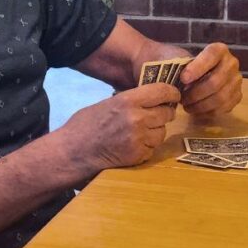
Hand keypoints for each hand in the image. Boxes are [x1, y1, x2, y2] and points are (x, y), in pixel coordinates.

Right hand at [61, 83, 179, 171]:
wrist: (73, 151)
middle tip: (156, 115)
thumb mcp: (110, 102)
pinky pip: (153, 148)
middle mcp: (137, 118)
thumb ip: (132, 100)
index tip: (173, 95)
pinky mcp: (138, 156)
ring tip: (140, 132)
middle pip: (167, 113)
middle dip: (164, 114)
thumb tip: (153, 97)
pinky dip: (148, 147)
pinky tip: (134, 144)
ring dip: (156, 132)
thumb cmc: (86, 124)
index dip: (171, 93)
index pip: (162, 91)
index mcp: (129, 100)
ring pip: (162, 132)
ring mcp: (139, 138)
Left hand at [179, 43, 241, 114]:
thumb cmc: (188, 66)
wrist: (198, 74)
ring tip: (187, 106)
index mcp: (219, 50)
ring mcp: (236, 80)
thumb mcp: (183, 60)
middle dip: (195, 93)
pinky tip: (196, 110)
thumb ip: (181, 66)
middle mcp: (232, 63)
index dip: (197, 68)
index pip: (211, 56)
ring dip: (200, 105)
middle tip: (182, 98)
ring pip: (220, 97)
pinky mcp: (237, 96)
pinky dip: (208, 112)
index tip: (183, 79)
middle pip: (215, 82)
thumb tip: (179, 80)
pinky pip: (223, 108)